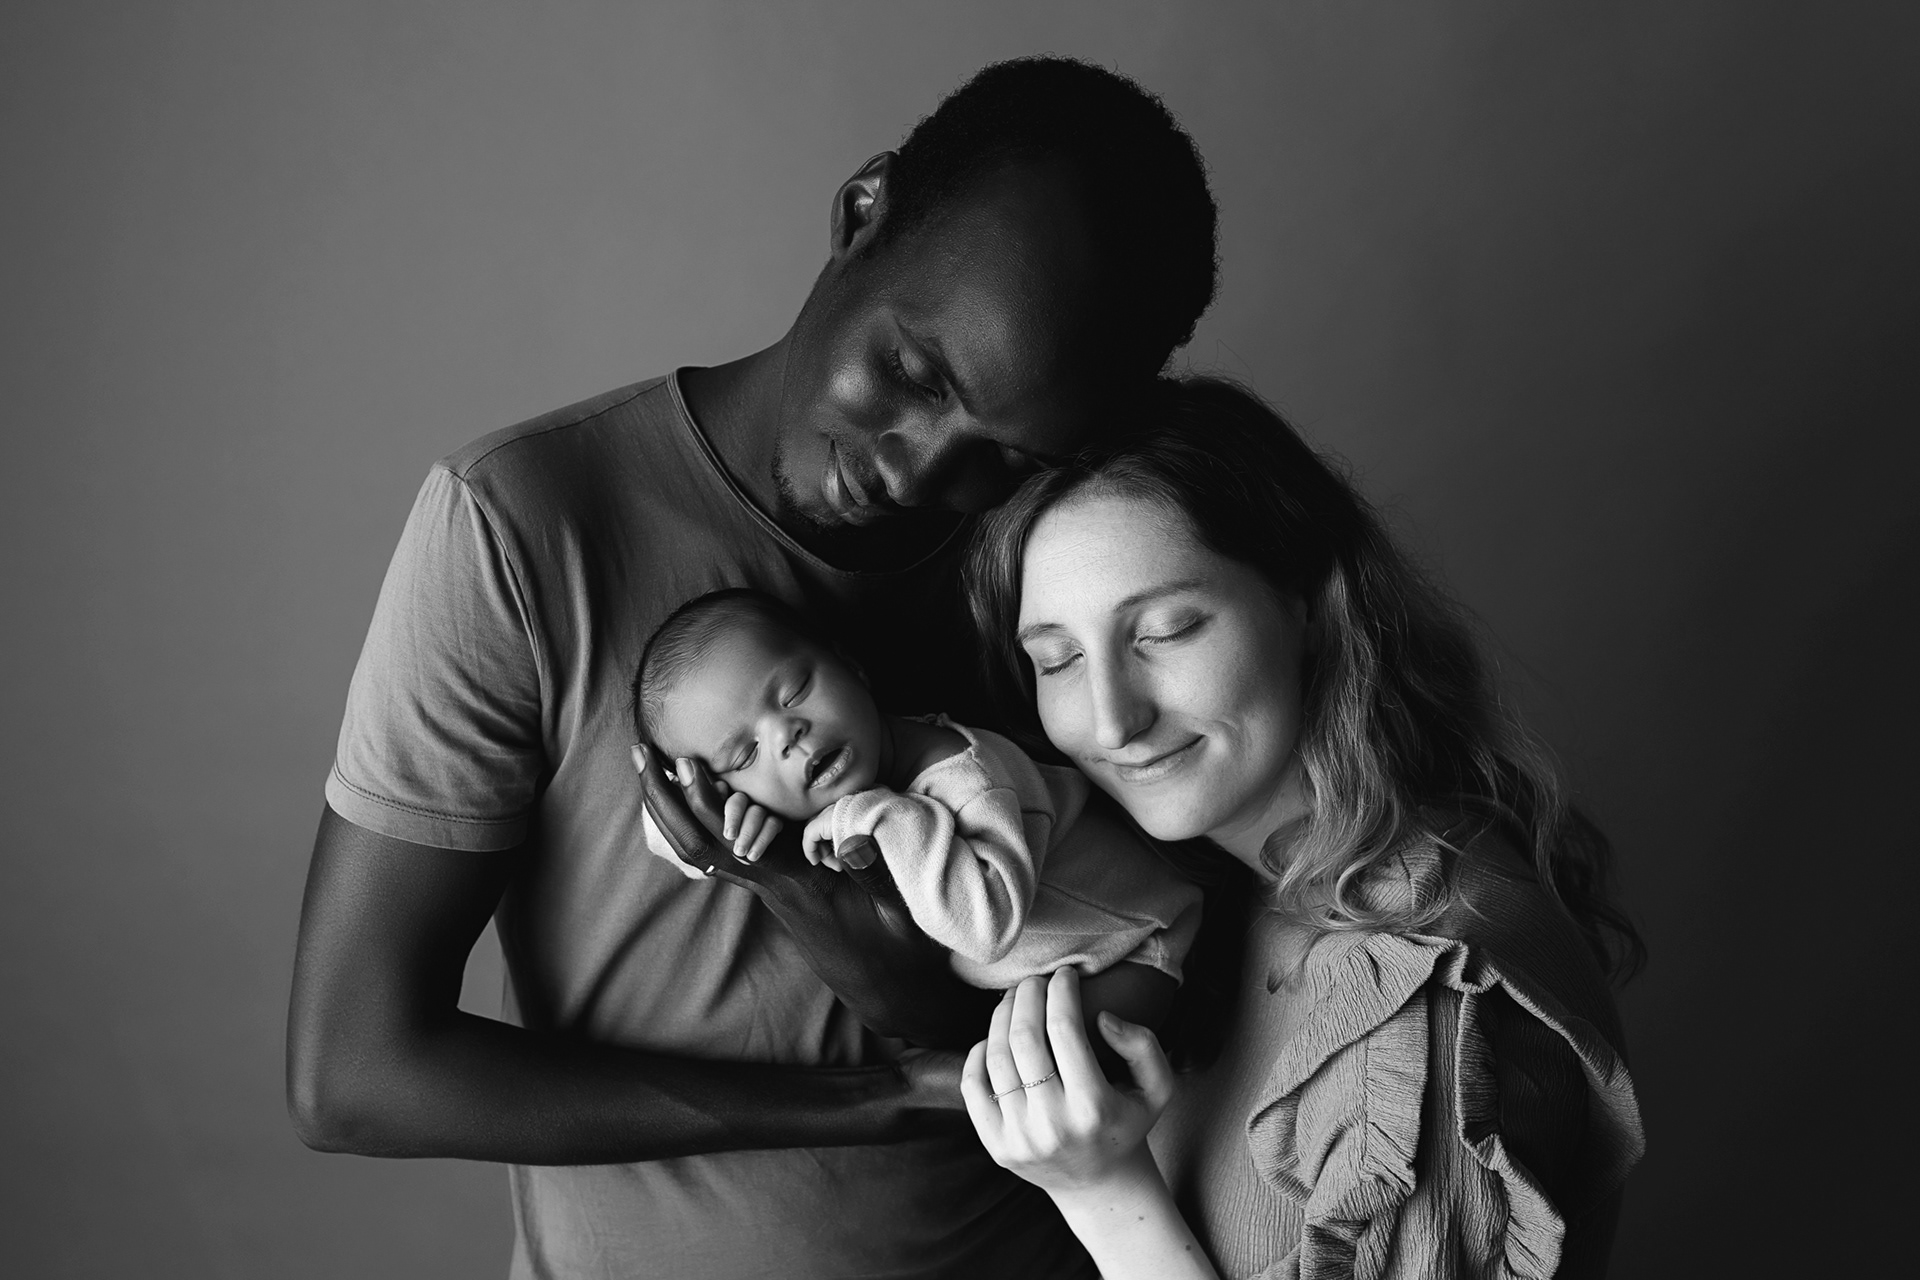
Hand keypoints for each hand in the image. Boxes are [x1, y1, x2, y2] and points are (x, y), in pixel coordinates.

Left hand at [633, 742, 994, 1046]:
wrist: (891, 994)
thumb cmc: (899, 951)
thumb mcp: (900, 910)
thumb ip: (876, 872)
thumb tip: (853, 837)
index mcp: (796, 886)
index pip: (735, 844)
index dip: (707, 803)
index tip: (685, 762)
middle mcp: (772, 887)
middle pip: (699, 845)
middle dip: (666, 801)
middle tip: (640, 752)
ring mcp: (771, 890)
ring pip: (706, 851)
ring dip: (675, 810)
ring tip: (653, 766)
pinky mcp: (778, 889)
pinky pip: (726, 856)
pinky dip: (704, 823)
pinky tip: (695, 799)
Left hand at [961, 968, 1173, 1194]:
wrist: (1097, 1184)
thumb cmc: (1126, 1124)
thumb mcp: (1157, 1088)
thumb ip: (1143, 1046)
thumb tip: (1103, 1018)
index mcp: (1093, 1107)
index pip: (1064, 1031)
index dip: (1061, 991)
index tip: (1065, 974)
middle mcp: (1052, 1124)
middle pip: (1025, 1038)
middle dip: (1027, 995)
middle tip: (1035, 980)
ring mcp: (1019, 1137)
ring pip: (996, 1057)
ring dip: (1002, 1016)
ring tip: (1015, 999)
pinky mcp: (995, 1145)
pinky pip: (973, 1086)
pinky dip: (978, 1053)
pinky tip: (994, 1037)